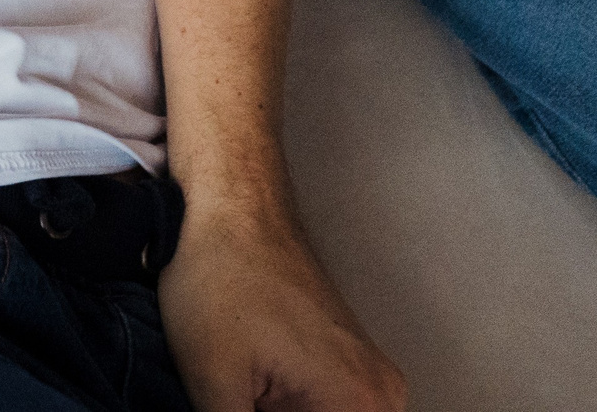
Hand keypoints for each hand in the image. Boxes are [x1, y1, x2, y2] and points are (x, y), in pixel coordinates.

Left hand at [160, 204, 405, 411]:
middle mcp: (383, 396)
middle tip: (238, 399)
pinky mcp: (350, 366)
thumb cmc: (221, 279)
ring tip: (242, 394)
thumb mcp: (212, 385)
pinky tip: (251, 398)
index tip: (246, 409)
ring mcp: (371, 379)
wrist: (233, 206)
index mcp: (360, 405)